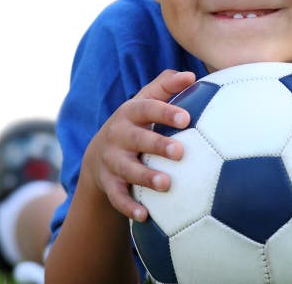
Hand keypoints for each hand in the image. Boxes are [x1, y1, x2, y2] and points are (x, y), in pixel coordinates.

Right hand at [83, 69, 195, 221]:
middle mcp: (118, 135)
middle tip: (180, 152)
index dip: (165, 113)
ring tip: (166, 184)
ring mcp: (111, 160)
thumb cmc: (137, 122)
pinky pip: (117, 197)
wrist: (100, 154)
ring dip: (145, 177)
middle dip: (157, 145)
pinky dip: (129, 207)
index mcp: (130, 112)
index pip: (147, 108)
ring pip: (127, 170)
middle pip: (137, 139)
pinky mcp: (108, 184)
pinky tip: (145, 216)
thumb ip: (167, 85)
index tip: (186, 118)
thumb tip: (191, 75)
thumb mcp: (146, 100)